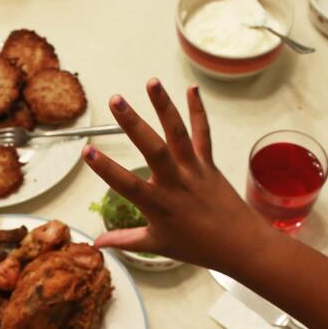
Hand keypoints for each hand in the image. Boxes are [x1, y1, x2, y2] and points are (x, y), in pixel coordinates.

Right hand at [83, 78, 273, 269]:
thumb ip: (124, 240)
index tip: (88, 152)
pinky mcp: (209, 163)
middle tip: (116, 100)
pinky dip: (198, 110)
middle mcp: (175, 183)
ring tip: (151, 82)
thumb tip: (97, 243)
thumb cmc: (197, 246)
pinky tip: (191, 89)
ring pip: (178, 134)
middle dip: (133, 123)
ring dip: (164, 106)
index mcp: (159, 205)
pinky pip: (203, 133)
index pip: (127, 185)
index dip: (106, 169)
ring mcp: (194, 170)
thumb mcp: (157, 245)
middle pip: (153, 149)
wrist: (240, 244)